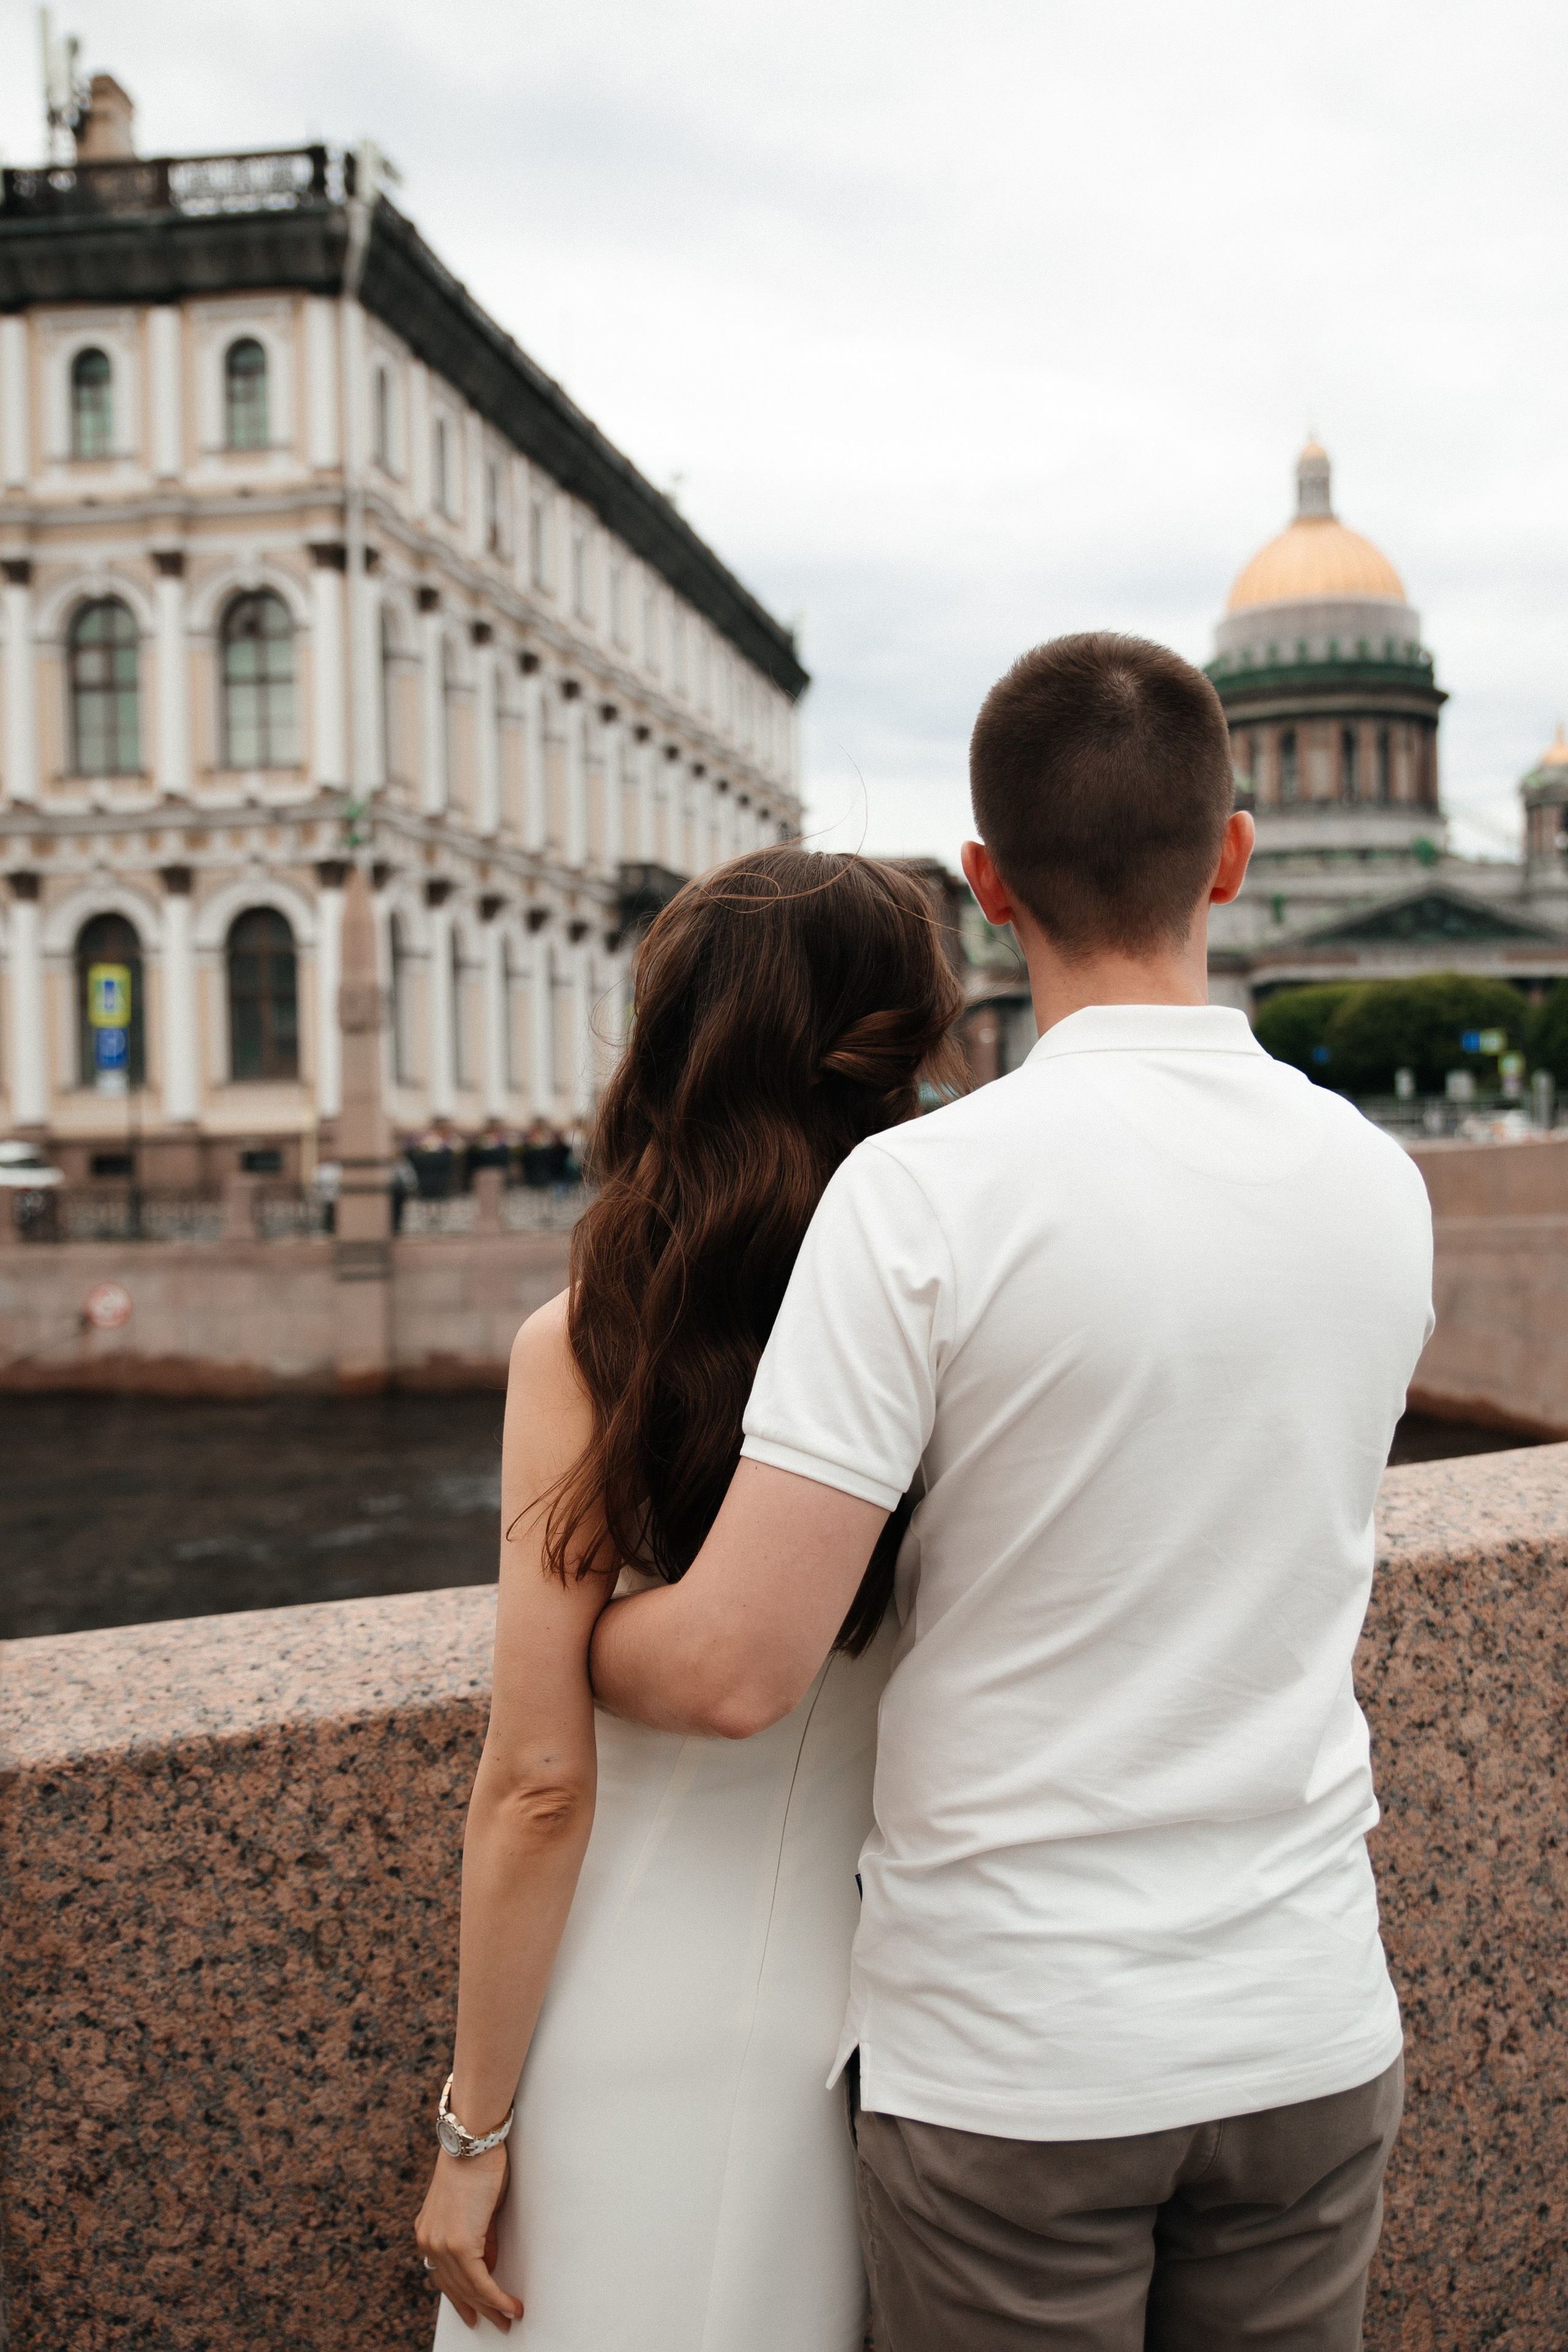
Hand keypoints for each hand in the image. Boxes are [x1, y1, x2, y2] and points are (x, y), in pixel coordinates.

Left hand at [416, 2143, 522, 2331]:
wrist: (472, 2141)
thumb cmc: (478, 2165)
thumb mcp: (476, 2208)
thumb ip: (478, 2240)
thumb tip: (488, 2266)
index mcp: (427, 2233)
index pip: (443, 2276)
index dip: (461, 2299)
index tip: (474, 2313)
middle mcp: (429, 2242)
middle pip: (455, 2288)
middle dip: (478, 2309)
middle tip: (498, 2324)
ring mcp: (441, 2244)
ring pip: (468, 2288)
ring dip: (492, 2307)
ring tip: (509, 2319)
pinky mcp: (459, 2244)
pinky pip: (479, 2281)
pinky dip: (496, 2297)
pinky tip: (510, 2306)